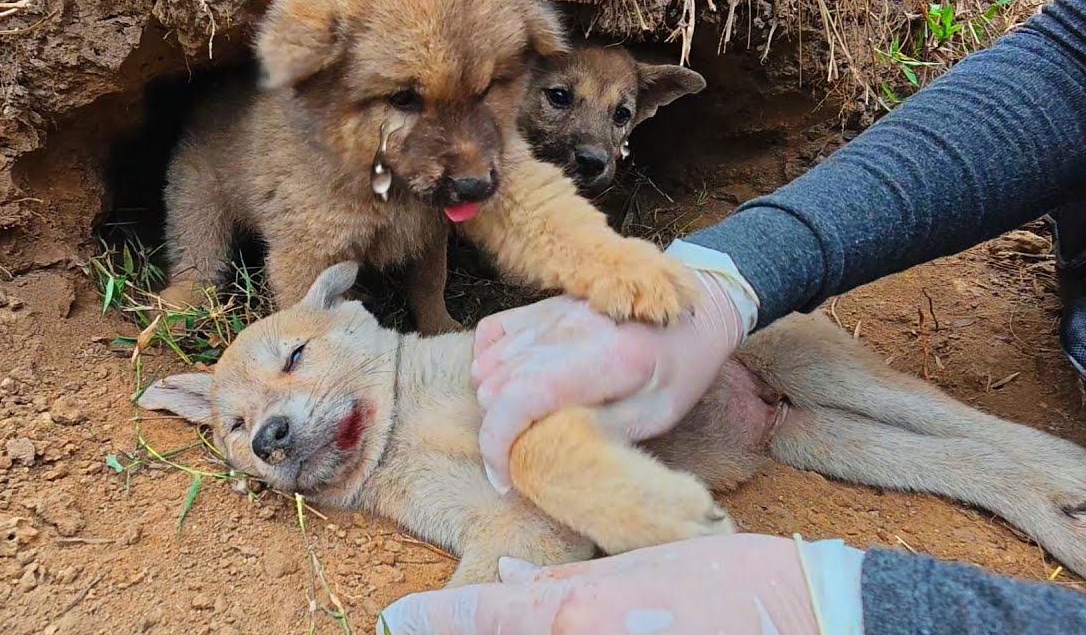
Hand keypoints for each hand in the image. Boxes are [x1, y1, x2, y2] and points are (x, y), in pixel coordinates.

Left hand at [377, 534, 865, 633]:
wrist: (800, 614)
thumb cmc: (722, 580)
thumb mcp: (634, 567)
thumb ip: (561, 582)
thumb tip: (507, 577)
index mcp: (578, 612)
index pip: (484, 619)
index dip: (433, 620)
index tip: (395, 619)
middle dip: (465, 628)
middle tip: (424, 623)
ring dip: (504, 633)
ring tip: (478, 619)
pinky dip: (556, 633)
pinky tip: (567, 621)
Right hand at [473, 264, 751, 492]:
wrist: (695, 310)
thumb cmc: (682, 369)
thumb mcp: (658, 415)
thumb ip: (603, 431)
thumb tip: (545, 452)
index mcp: (604, 359)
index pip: (519, 398)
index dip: (497, 444)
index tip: (504, 478)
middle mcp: (568, 330)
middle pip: (495, 389)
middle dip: (502, 431)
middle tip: (531, 450)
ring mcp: (551, 313)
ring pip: (486, 367)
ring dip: (496, 402)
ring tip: (528, 419)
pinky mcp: (543, 306)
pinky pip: (489, 334)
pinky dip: (486, 363)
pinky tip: (508, 383)